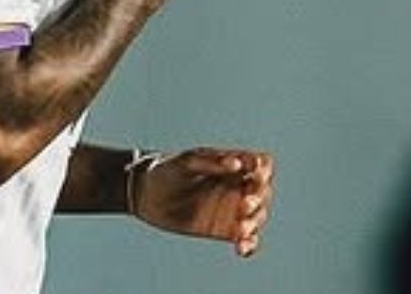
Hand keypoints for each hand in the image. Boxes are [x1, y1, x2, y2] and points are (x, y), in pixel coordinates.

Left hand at [131, 148, 273, 257]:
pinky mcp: (226, 230)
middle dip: (258, 199)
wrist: (147, 196)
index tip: (255, 174)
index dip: (263, 169)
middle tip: (243, 205)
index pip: (261, 164)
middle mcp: (238, 186)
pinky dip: (249, 245)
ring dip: (254, 223)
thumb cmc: (168, 171)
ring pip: (258, 216)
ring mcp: (233, 209)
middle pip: (263, 192)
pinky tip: (241, 248)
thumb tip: (237, 163)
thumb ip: (212, 162)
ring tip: (240, 230)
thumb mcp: (186, 162)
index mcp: (233, 164)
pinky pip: (246, 239)